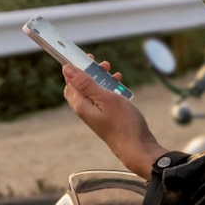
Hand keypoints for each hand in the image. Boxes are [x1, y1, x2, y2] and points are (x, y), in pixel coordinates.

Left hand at [62, 61, 167, 177]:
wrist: (138, 147)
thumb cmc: (123, 123)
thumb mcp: (104, 98)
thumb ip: (85, 83)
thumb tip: (66, 69)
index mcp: (81, 105)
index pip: (70, 81)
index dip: (75, 67)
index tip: (87, 56)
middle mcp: (85, 109)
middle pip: (81, 85)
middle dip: (90, 71)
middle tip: (102, 64)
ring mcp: (96, 113)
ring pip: (94, 90)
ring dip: (102, 79)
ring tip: (113, 72)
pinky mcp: (106, 116)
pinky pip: (103, 97)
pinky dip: (110, 88)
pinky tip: (119, 84)